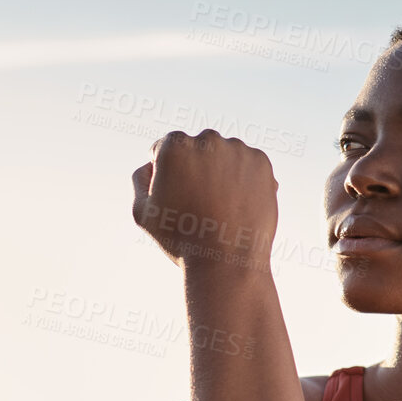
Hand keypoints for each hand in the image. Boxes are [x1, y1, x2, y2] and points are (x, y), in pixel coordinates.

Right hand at [131, 129, 277, 271]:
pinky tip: (238, 206)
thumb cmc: (181, 239)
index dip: (166, 176)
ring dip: (221, 173)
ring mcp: (237, 149)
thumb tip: (151, 164)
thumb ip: (141, 180)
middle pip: (196, 148)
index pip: (164, 149)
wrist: (227, 261)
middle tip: (200, 205)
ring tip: (221, 208)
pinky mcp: (261, 163)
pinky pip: (248, 165)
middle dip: (196, 169)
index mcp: (173, 146)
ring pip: (224, 155)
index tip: (176, 199)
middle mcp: (207, 139)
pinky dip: (244, 181)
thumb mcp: (143, 213)